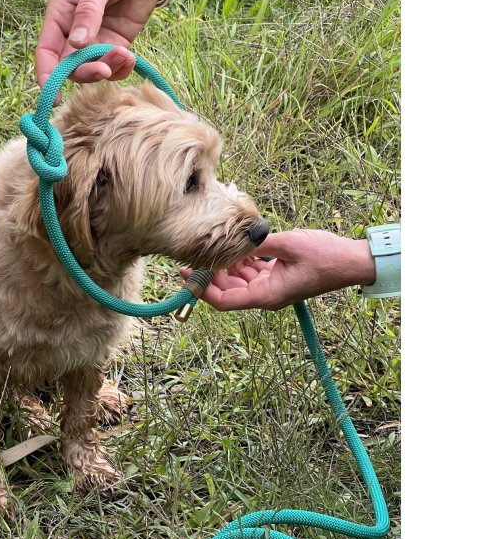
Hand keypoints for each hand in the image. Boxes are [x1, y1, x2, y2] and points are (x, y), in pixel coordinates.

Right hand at [36, 0, 163, 95]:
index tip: (53, 97)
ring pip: (92, 70)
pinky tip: (131, 58)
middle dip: (87, 72)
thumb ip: (88, 11)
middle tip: (106, 70)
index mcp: (61, 13)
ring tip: (125, 55)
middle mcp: (73, 31)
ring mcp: (94, 41)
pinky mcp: (114, 45)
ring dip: (108, 70)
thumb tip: (76, 44)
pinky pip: (113, 68)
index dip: (47, 76)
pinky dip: (121, 70)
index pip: (46, 51)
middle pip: (70, 67)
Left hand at [179, 230, 376, 310]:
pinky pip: (251, 273)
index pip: (224, 301)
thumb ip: (259, 243)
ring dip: (225, 266)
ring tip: (212, 247)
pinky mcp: (277, 277)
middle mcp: (266, 296)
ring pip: (238, 281)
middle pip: (227, 291)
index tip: (186, 274)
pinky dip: (241, 262)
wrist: (352, 261)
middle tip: (193, 256)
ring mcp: (271, 288)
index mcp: (266, 295)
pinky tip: (235, 246)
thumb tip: (236, 238)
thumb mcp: (289, 244)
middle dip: (209, 275)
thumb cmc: (326, 256)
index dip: (202, 290)